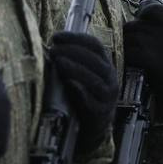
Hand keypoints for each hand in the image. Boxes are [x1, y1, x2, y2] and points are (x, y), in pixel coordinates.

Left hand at [47, 31, 118, 151]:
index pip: (95, 45)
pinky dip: (81, 91)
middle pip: (95, 60)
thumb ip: (73, 60)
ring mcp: (107, 97)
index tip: (56, 36)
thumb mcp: (82, 74)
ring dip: (76, 69)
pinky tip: (69, 84)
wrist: (92, 127)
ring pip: (94, 80)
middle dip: (73, 51)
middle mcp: (110, 79)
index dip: (76, 38)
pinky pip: (92, 102)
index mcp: (106, 65)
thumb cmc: (83, 95)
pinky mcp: (101, 114)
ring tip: (58, 62)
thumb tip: (51, 45)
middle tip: (54, 50)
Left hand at [123, 1, 162, 106]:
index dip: (143, 14)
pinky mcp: (154, 62)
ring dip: (126, 45)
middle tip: (132, 42)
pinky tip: (129, 62)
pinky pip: (131, 52)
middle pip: (138, 23)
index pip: (154, 8)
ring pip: (132, 37)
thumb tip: (140, 12)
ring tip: (129, 52)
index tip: (142, 22)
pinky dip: (126, 57)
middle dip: (131, 32)